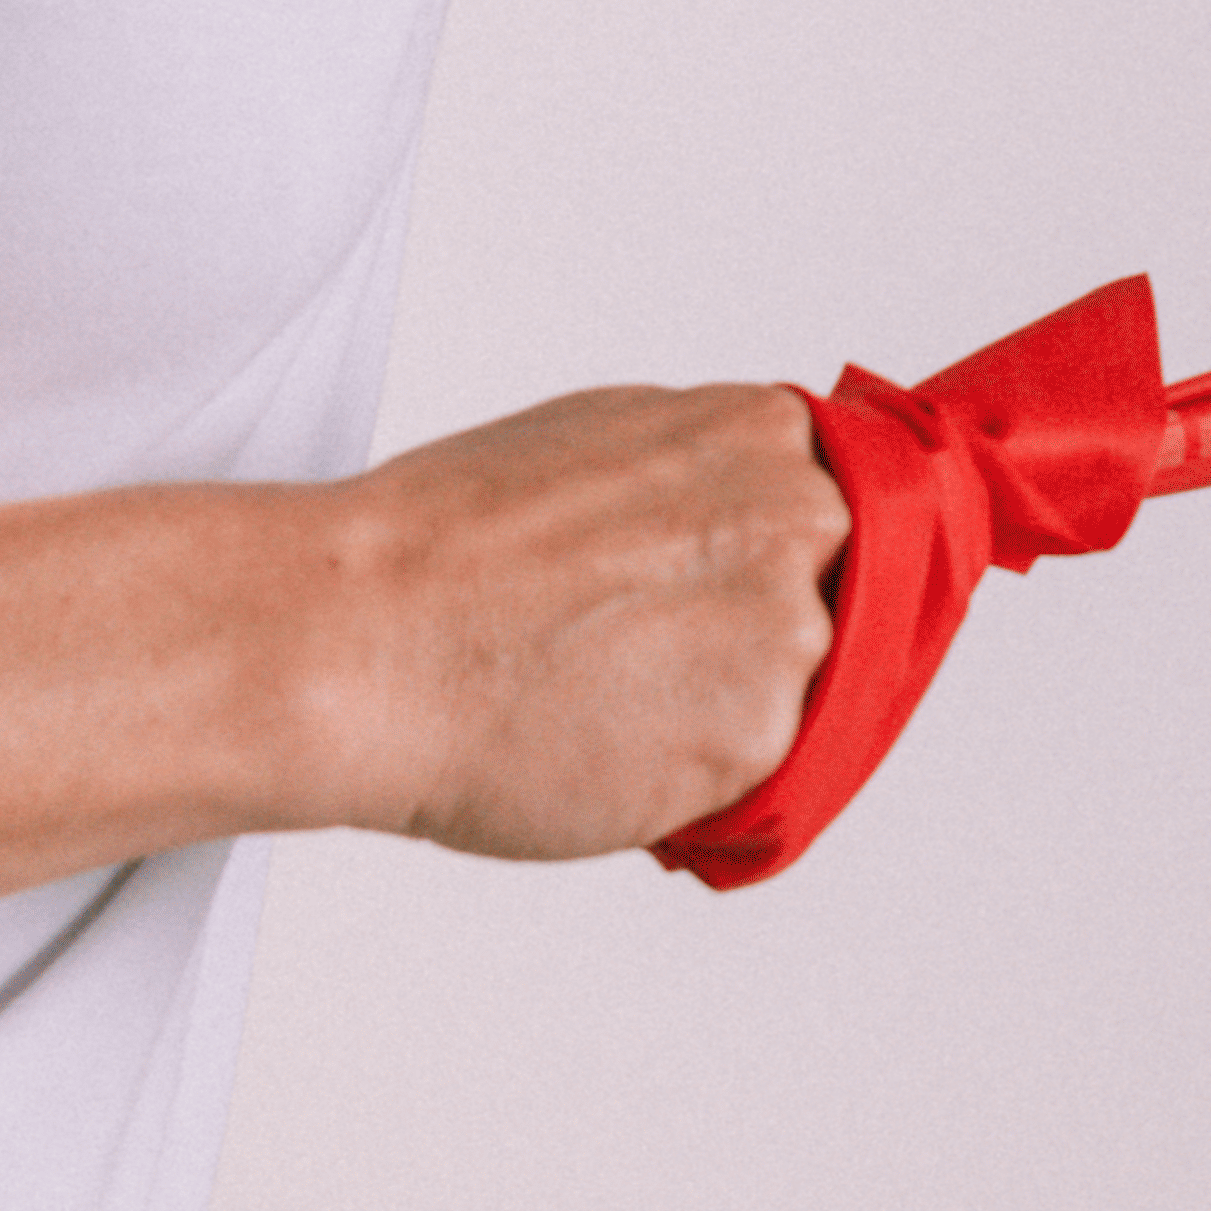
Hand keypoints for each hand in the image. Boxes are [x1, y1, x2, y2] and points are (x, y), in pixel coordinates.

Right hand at [317, 380, 845, 858]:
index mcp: (766, 435)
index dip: (790, 564)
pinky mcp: (758, 738)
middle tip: (656, 658)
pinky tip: (606, 744)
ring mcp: (789, 630)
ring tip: (607, 700)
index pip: (844, 508)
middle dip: (764, 634)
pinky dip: (692, 774)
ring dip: (724, 709)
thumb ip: (707, 471)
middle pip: (839, 598)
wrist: (367, 641)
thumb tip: (747, 499)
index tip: (748, 598)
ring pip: (799, 692)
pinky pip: (753, 769)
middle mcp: (802, 521)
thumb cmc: (452, 544)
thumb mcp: (607, 439)